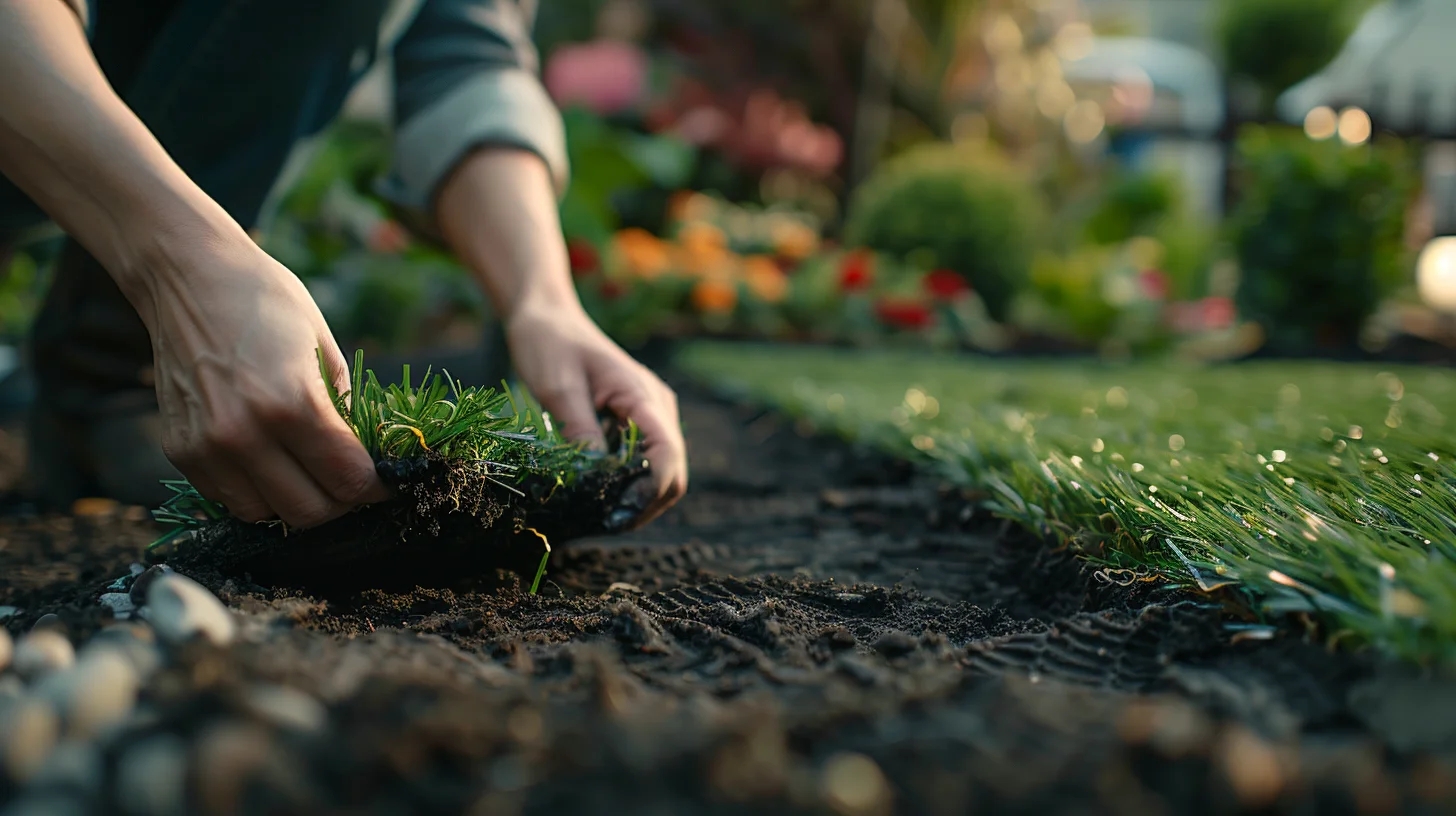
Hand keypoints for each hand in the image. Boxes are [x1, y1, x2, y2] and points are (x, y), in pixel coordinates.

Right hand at [132, 232, 390, 527]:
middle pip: (310, 512)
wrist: (187, 277)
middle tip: (349, 481)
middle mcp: (244, 434)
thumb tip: (364, 458)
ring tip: (308, 472)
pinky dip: (257, 492)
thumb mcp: (325, 348)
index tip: (384, 482)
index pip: (348, 480)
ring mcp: (207, 448)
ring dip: (295, 502)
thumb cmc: (266, 302)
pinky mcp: (180, 451)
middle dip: (340, 502)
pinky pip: (229, 498)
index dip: (376, 487)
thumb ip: (345, 410)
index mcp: (291, 404)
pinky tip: (270, 462)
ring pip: (267, 515)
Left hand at [504, 303, 686, 529]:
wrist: (548, 317)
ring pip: (662, 470)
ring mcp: (650, 412)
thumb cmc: (549, 344)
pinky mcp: (637, 419)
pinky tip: (598, 492)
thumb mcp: (558, 388)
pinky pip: (644, 460)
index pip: (667, 454)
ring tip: (598, 513)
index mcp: (642, 395)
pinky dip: (628, 482)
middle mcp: (657, 406)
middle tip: (602, 522)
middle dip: (645, 502)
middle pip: (673, 471)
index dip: (649, 491)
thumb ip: (580, 430)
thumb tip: (594, 477)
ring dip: (637, 496)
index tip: (615, 513)